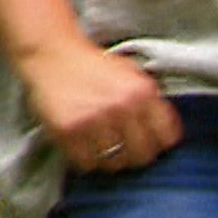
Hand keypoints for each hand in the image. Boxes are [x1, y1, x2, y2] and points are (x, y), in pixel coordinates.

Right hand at [14, 36, 181, 173]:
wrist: (50, 53)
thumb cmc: (92, 66)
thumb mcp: (131, 74)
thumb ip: (151, 102)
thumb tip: (166, 137)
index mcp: (142, 92)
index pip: (167, 139)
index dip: (158, 143)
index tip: (147, 141)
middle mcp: (121, 107)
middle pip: (142, 156)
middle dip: (133, 154)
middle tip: (122, 146)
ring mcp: (94, 120)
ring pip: (114, 163)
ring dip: (108, 158)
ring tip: (99, 143)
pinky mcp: (68, 131)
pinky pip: (86, 164)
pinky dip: (84, 159)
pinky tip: (81, 143)